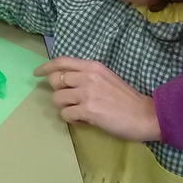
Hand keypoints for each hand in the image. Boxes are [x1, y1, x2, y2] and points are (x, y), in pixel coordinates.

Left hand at [34, 56, 161, 141]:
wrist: (145, 115)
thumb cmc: (126, 98)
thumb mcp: (106, 78)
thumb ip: (87, 76)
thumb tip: (66, 81)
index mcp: (93, 66)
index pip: (62, 61)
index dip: (46, 67)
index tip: (37, 73)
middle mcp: (87, 76)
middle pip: (55, 80)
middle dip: (58, 91)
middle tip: (69, 100)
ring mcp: (87, 92)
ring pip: (57, 98)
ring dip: (65, 107)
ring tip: (79, 111)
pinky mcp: (88, 110)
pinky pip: (65, 114)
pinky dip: (71, 119)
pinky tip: (83, 120)